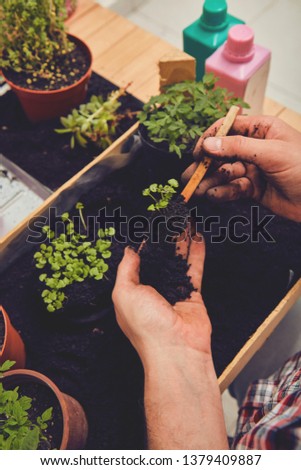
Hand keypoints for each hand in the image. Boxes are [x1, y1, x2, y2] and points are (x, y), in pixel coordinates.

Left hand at [112, 238, 227, 449]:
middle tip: (166, 219)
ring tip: (182, 220)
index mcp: (132, 293)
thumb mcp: (124, 294)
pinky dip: (197, 252)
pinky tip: (198, 235)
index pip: (136, 263)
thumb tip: (129, 250)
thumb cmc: (146, 326)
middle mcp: (153, 291)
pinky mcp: (193, 293)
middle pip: (159, 259)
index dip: (140, 245)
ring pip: (178, 260)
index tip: (144, 226)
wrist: (177, 349)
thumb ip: (126, 270)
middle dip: (162, 239)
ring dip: (180, 241)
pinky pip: (195, 268)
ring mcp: (174, 291)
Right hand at [182, 116, 300, 221]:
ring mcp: (253, 169)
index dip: (210, 138)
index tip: (197, 152)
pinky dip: (222, 192)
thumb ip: (238, 147)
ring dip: (209, 181)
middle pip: (222, 153)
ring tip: (194, 190)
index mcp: (261, 129)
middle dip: (205, 165)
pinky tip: (213, 196)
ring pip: (224, 173)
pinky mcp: (253, 189)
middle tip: (188, 176)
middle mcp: (254, 147)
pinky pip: (232, 188)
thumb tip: (209, 143)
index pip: (228, 128)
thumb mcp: (272, 152)